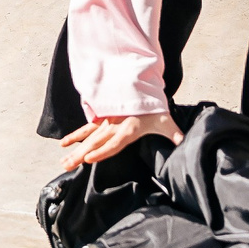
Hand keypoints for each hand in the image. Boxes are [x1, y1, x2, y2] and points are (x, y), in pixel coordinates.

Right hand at [57, 111, 182, 168]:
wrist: (142, 83)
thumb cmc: (154, 105)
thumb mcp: (166, 120)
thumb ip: (174, 133)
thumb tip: (185, 144)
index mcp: (129, 129)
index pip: (114, 143)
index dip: (102, 151)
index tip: (88, 159)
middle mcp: (115, 126)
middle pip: (95, 142)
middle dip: (80, 154)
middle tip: (67, 165)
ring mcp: (106, 122)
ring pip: (88, 137)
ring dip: (75, 148)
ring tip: (63, 159)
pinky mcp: (102, 118)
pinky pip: (87, 128)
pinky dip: (76, 135)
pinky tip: (65, 143)